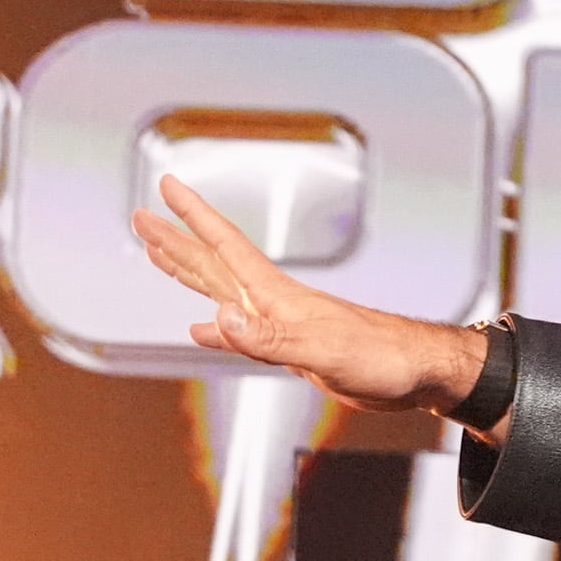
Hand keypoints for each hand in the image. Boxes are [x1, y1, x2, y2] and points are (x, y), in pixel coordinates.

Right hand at [127, 177, 482, 414]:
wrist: (419, 374)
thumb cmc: (383, 358)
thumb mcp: (322, 351)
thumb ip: (269, 339)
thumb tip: (218, 321)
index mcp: (277, 296)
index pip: (226, 245)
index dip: (194, 216)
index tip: (166, 187)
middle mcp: (274, 303)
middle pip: (213, 263)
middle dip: (175, 240)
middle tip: (141, 218)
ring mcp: (282, 323)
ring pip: (222, 290)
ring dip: (189, 271)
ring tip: (160, 253)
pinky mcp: (292, 346)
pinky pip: (239, 328)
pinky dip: (216, 325)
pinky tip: (204, 326)